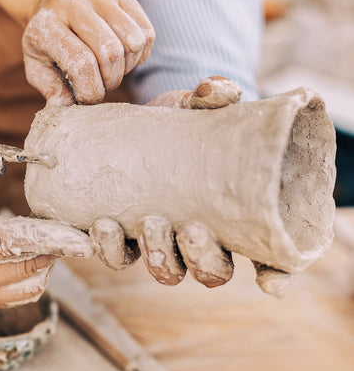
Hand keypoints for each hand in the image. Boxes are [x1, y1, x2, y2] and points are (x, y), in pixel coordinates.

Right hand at [0, 169, 91, 310]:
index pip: (4, 246)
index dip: (44, 238)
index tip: (77, 235)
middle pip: (22, 270)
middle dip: (56, 252)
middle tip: (83, 234)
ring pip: (22, 288)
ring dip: (46, 264)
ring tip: (60, 239)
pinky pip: (11, 295)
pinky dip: (31, 277)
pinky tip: (38, 254)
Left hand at [22, 0, 154, 105]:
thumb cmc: (45, 41)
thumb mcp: (36, 66)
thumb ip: (51, 88)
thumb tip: (66, 107)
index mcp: (46, 24)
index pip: (81, 63)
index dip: (91, 90)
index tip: (88, 97)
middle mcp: (72, 2)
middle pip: (110, 52)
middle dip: (111, 80)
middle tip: (101, 84)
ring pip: (132, 41)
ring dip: (126, 67)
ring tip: (111, 69)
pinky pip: (146, 32)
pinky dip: (140, 54)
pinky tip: (124, 58)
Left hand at [91, 77, 290, 294]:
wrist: (130, 128)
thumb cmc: (174, 125)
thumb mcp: (191, 109)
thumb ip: (210, 99)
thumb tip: (217, 89)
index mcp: (227, 217)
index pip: (262, 255)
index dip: (272, 275)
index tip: (270, 281)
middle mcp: (194, 237)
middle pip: (209, 271)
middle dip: (200, 258)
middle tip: (185, 228)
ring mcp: (157, 240)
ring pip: (165, 270)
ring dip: (152, 255)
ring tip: (136, 223)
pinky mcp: (120, 235)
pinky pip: (116, 256)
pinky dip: (106, 248)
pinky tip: (98, 227)